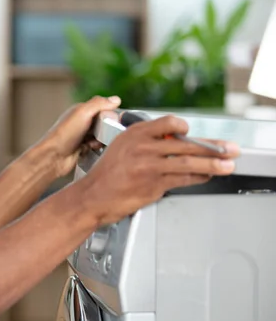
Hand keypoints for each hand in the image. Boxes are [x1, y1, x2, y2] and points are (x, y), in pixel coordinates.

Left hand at [33, 96, 121, 178]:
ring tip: (94, 142)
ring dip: (101, 140)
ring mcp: (82, 136)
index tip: (113, 120)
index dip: (109, 114)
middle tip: (103, 133)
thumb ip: (99, 104)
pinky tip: (90, 149)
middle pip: (103, 123)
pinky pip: (97, 147)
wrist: (53, 157)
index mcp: (80, 110)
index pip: (102, 108)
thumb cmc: (64, 134)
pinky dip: (96, 148)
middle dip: (106, 128)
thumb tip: (116, 99)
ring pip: (101, 136)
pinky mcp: (82, 148)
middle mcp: (81, 122)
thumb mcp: (83, 113)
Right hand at [75, 114, 239, 225]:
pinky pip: (182, 179)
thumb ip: (145, 143)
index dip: (184, 128)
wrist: (91, 197)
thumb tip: (172, 143)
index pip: (169, 123)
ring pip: (188, 162)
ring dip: (213, 164)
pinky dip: (198, 178)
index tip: (193, 133)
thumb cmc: (105, 176)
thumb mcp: (121, 148)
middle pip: (185, 143)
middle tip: (229, 148)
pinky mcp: (153, 185)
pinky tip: (206, 177)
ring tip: (228, 165)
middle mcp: (143, 147)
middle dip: (212, 147)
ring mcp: (149, 166)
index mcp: (134, 134)